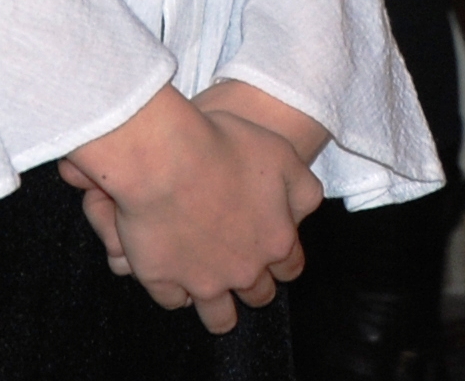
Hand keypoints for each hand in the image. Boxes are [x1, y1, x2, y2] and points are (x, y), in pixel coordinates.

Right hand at [60, 86, 318, 330]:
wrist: (164, 157)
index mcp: (276, 241)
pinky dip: (175, 293)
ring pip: (218, 316)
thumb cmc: (224, 147)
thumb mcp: (282, 155)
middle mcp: (244, 270)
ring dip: (219, 309)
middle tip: (241, 267)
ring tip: (211, 293)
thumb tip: (303, 214)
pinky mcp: (161, 280)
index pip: (289, 268)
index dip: (281, 260)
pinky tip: (174, 278)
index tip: (272, 252)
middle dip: (254, 285)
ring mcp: (202, 281)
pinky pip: (173, 301)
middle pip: (258, 294)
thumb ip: (302, 190)